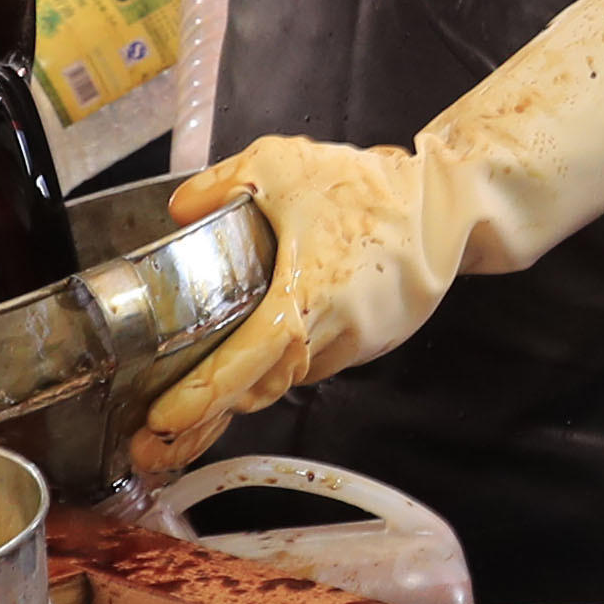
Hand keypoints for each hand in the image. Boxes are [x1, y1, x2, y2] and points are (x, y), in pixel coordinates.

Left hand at [137, 135, 451, 477]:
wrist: (447, 204)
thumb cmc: (369, 187)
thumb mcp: (281, 163)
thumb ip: (221, 185)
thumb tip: (180, 209)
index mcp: (305, 294)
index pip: (247, 360)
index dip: (204, 396)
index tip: (164, 421)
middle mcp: (333, 331)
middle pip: (260, 388)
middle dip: (207, 417)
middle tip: (156, 441)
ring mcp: (355, 343)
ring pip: (286, 378)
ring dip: (243, 390)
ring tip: (195, 407)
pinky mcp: (370, 344)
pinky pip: (315, 361)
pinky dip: (281, 364)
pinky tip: (258, 355)